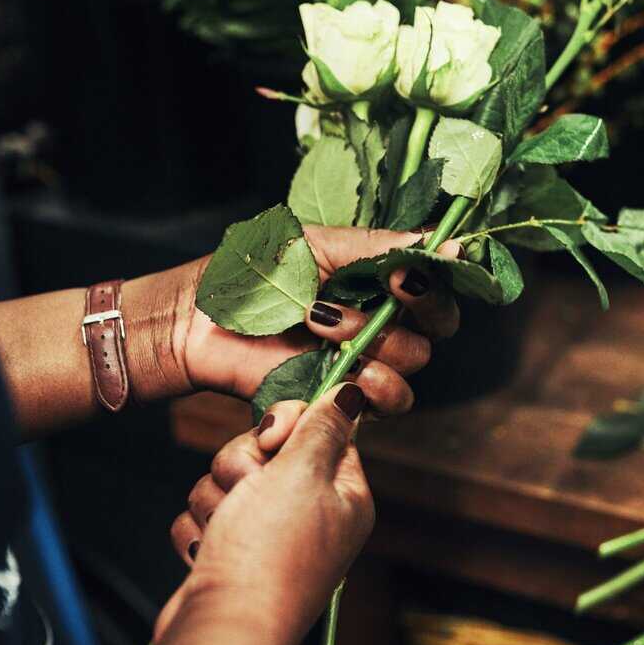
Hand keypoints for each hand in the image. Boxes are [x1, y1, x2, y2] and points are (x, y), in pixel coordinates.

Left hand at [122, 226, 460, 412]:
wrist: (197, 319)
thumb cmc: (247, 271)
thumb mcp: (316, 245)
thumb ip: (379, 248)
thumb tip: (446, 243)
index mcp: (372, 278)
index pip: (434, 282)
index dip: (436, 281)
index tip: (406, 274)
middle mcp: (375, 319)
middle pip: (436, 326)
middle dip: (416, 309)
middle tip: (384, 294)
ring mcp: (360, 358)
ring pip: (413, 361)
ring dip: (377, 341)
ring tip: (323, 324)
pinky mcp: (340, 395)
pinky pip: (387, 402)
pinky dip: (376, 386)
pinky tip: (344, 368)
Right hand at [145, 384, 372, 644]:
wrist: (222, 626)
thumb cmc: (268, 556)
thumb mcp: (303, 474)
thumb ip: (322, 426)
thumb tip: (351, 392)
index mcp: (342, 495)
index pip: (319, 430)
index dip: (287, 425)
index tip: (272, 436)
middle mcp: (309, 514)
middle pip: (265, 450)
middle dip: (243, 464)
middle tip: (248, 487)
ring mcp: (267, 535)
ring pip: (228, 478)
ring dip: (218, 497)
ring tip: (228, 527)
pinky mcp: (229, 551)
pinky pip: (205, 513)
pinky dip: (202, 529)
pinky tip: (211, 549)